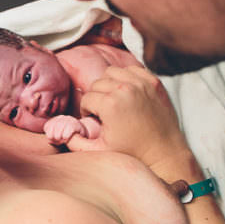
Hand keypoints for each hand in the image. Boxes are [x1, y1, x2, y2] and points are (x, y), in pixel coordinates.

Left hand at [43, 115, 100, 145]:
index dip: (49, 135)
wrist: (84, 135)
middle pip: (53, 128)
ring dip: (60, 137)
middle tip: (59, 141)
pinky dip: (66, 136)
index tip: (52, 140)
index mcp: (56, 120)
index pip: (48, 126)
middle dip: (54, 137)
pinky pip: (67, 131)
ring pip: (59, 129)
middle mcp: (62, 117)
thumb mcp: (59, 138)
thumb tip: (49, 140)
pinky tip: (67, 138)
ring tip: (63, 140)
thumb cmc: (70, 138)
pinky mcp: (76, 124)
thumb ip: (53, 139)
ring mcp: (69, 119)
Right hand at [66, 66, 190, 171]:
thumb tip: (59, 130)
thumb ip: (74, 141)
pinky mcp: (154, 82)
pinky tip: (127, 94)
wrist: (165, 154)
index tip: (96, 122)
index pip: (86, 98)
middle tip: (104, 113)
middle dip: (96, 98)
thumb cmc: (132, 154)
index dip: (87, 112)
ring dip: (109, 85)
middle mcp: (126, 89)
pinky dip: (127, 78)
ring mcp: (142, 83)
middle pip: (97, 84)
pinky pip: (132, 69)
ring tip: (114, 101)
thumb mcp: (98, 152)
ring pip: (112, 72)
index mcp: (111, 104)